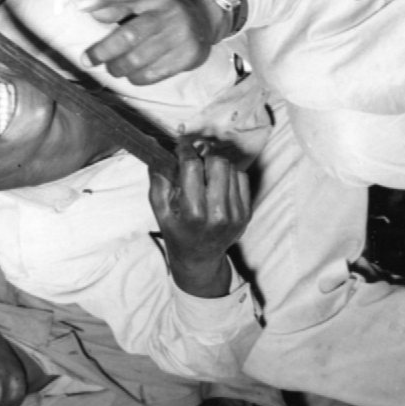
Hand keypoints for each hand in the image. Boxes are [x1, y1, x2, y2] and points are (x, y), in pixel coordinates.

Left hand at [81, 0, 229, 82]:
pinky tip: (132, 74)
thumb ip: (117, 0)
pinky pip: (154, 73)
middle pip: (129, 35)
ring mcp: (182, 34)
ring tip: (112, 67)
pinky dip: (136, 77)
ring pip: (139, 59)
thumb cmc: (163, 6)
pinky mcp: (188, 55)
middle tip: (88, 59)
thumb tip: (90, 10)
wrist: (204, 16)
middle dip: (103, 50)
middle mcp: (170, 11)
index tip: (80, 5)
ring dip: (118, 67)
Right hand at [149, 138, 252, 296]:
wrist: (200, 259)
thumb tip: (160, 149)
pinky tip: (217, 185)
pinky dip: (229, 175)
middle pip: (217, 163)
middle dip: (203, 157)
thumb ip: (158, 179)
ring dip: (216, 166)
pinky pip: (242, 178)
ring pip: (231, 168)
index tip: (180, 146)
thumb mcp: (159, 209)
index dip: (185, 150)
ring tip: (205, 176)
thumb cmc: (176, 231)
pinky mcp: (246, 213)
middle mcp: (218, 214)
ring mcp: (236, 214)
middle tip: (194, 162)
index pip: (193, 167)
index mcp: (194, 213)